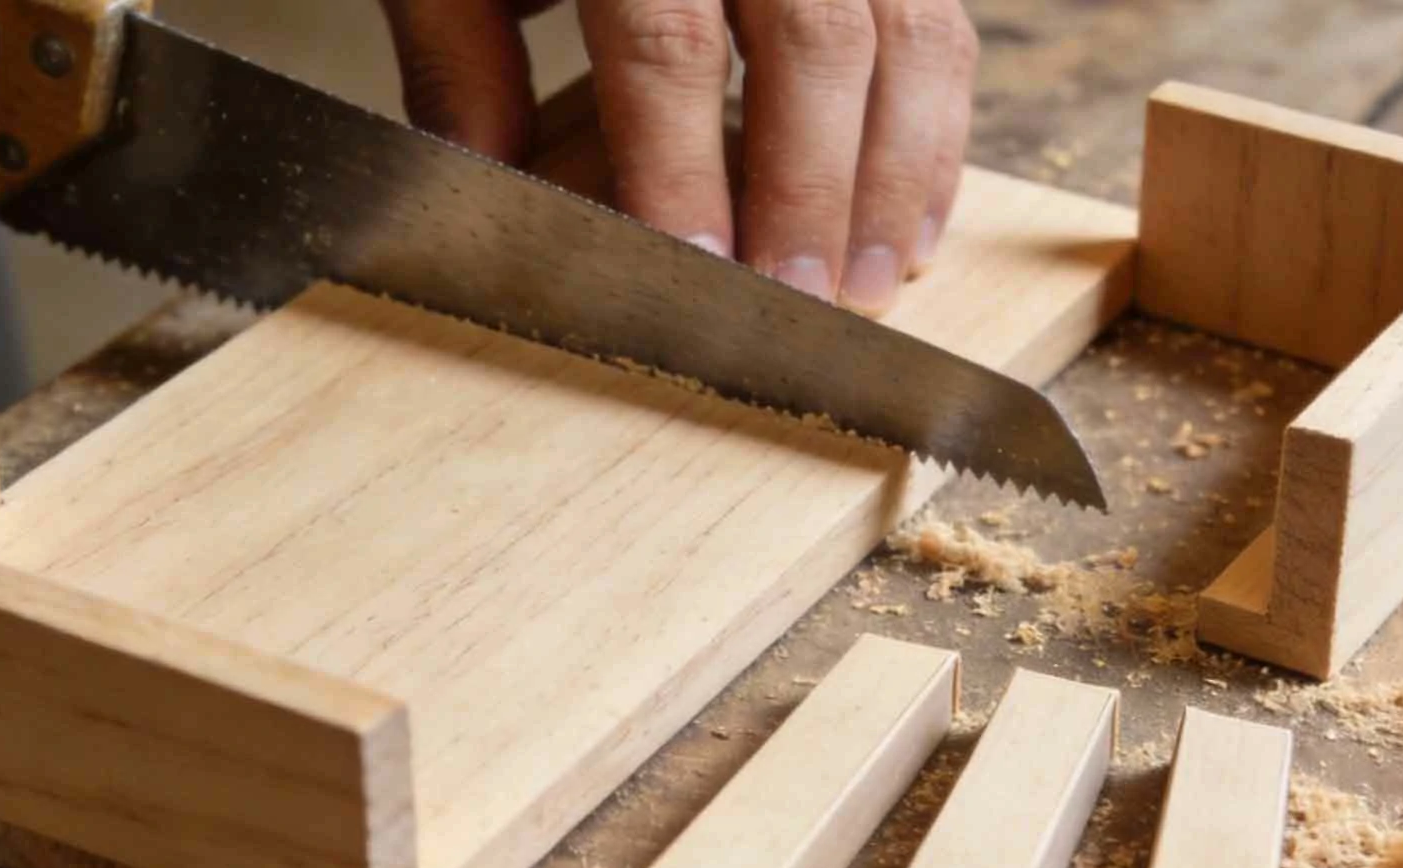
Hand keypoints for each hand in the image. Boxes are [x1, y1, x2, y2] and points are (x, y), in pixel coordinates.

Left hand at [379, 0, 976, 316]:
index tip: (693, 267)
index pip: (667, 39)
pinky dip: (937, 133)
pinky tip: (912, 226)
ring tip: (870, 287)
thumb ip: (462, 51)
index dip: (681, 162)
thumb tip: (482, 185)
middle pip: (813, 39)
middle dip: (812, 189)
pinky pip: (940, 25)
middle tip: (798, 303)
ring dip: (896, 174)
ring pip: (908, 32)